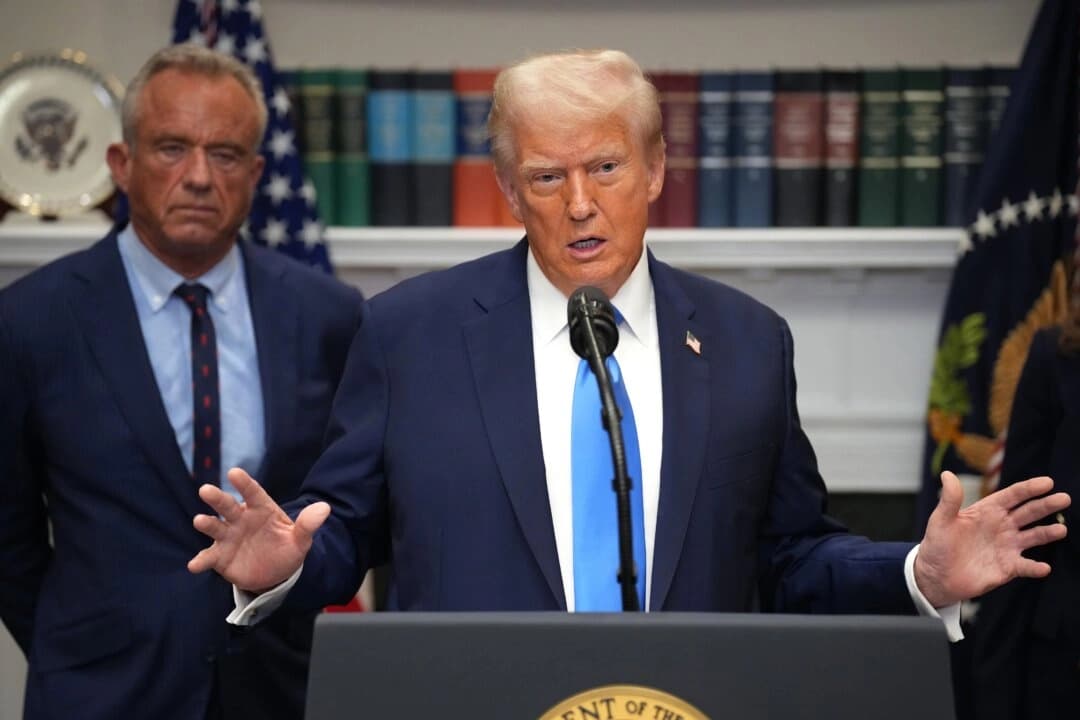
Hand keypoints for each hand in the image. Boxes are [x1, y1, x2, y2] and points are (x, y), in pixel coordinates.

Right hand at [187, 467, 329, 593]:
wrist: (276, 572)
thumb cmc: (286, 548)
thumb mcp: (300, 539)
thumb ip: (308, 525)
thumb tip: (325, 508)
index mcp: (261, 509)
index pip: (253, 492)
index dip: (244, 483)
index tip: (234, 472)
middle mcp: (241, 519)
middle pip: (228, 506)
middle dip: (217, 498)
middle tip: (206, 490)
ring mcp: (229, 537)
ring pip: (215, 527)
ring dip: (207, 523)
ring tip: (200, 520)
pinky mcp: (220, 556)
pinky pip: (209, 557)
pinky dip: (201, 560)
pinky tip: (195, 565)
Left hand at [914, 470, 1069, 607]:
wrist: (935, 576)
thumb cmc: (937, 545)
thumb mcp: (940, 521)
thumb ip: (949, 499)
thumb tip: (947, 474)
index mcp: (988, 511)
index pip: (1013, 496)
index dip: (1030, 488)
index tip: (1048, 482)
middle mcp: (1002, 526)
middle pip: (1029, 512)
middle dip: (1046, 505)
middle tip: (1064, 499)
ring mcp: (1007, 547)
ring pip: (1034, 536)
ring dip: (1048, 533)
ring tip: (1061, 530)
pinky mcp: (1008, 567)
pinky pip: (1026, 566)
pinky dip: (1035, 567)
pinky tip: (1043, 567)